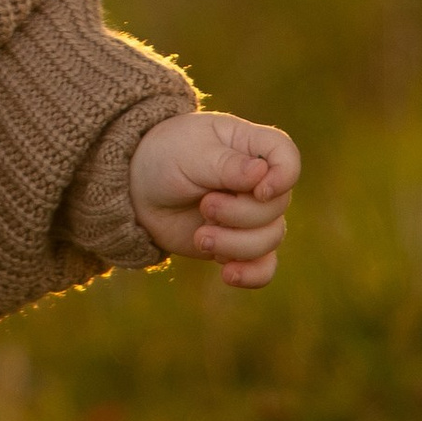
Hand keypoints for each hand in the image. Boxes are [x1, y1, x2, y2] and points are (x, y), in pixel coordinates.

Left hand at [126, 110, 299, 287]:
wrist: (134, 189)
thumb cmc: (163, 157)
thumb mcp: (189, 153)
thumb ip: (226, 165)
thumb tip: (262, 174)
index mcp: (249, 146)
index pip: (287, 157)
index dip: (284, 177)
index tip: (258, 189)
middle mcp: (257, 181)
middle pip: (277, 206)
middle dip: (241, 213)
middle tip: (205, 205)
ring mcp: (249, 214)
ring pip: (272, 239)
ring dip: (237, 244)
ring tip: (201, 236)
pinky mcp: (237, 244)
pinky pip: (263, 267)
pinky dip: (251, 274)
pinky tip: (227, 274)